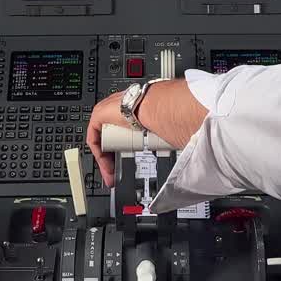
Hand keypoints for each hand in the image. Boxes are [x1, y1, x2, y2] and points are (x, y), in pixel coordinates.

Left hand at [87, 80, 208, 187]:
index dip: (123, 150)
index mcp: (134, 108)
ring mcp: (107, 111)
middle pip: (110, 139)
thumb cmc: (165, 112)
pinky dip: (99, 154)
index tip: (126, 165)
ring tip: (113, 175)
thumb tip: (185, 146)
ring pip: (103, 141)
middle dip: (113, 158)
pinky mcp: (99, 115)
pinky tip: (106, 166)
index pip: (123, 131)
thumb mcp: (164, 128)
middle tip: (117, 175)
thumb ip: (170, 135)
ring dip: (107, 160)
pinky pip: (94, 138)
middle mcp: (119, 109)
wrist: (156, 105)